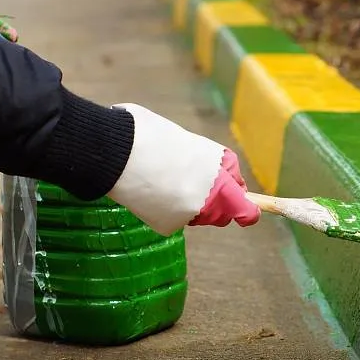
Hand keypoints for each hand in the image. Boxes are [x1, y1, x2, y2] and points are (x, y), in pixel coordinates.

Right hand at [107, 104, 260, 235]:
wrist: (117, 150)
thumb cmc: (144, 134)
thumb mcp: (184, 139)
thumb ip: (201, 160)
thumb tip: (207, 174)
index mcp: (220, 164)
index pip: (241, 195)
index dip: (239, 200)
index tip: (241, 206)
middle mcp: (214, 191)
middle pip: (224, 212)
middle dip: (214, 206)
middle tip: (188, 190)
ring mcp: (194, 210)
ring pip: (197, 217)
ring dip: (186, 207)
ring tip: (160, 184)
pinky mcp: (172, 224)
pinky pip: (171, 222)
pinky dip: (161, 212)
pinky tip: (146, 195)